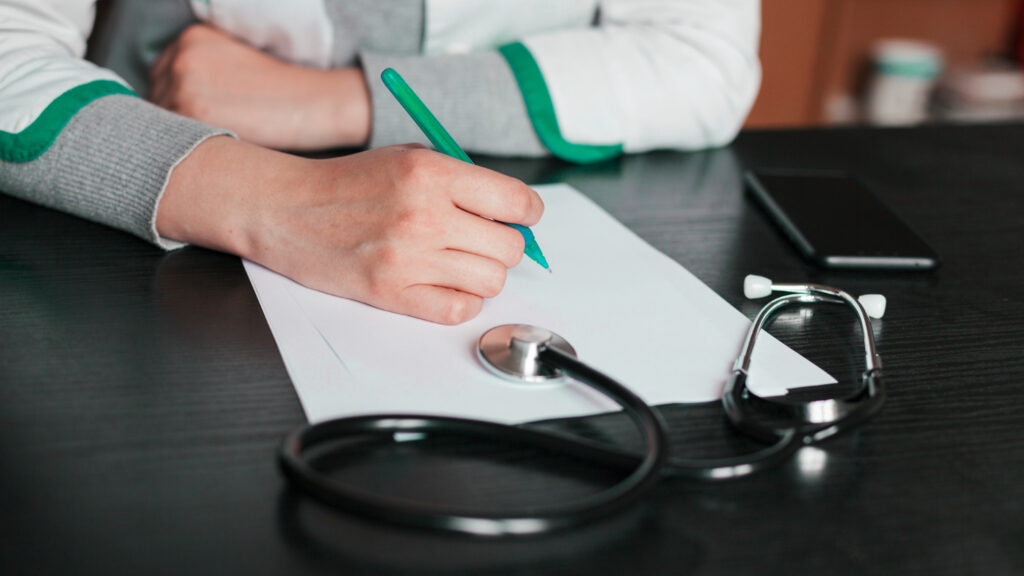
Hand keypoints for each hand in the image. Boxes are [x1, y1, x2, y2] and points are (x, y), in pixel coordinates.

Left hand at [149, 24, 369, 149]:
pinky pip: (171, 138)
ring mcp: (182, 82)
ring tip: (208, 150)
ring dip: (177, 140)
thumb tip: (167, 107)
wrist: (314, 103)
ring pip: (158, 122)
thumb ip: (200, 73)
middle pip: (155, 98)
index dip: (174, 103)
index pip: (160, 77)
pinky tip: (212, 153)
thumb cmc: (282, 92)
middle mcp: (181, 55)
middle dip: (173, 121)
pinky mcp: (191, 111)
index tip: (192, 121)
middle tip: (204, 140)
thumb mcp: (234, 63)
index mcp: (191, 38)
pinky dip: (186, 149)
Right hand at [157, 138, 543, 323]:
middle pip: (509, 247)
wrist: (286, 208)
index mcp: (431, 172)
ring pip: (491, 281)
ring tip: (457, 261)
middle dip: (503, 245)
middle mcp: (424, 215)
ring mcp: (408, 258)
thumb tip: (516, 213)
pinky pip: (458, 309)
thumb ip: (461, 181)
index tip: (523, 218)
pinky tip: (444, 284)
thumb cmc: (348, 183)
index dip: (528, 213)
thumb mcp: (408, 158)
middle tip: (482, 240)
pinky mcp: (391, 293)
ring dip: (483, 274)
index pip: (516, 202)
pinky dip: (461, 301)